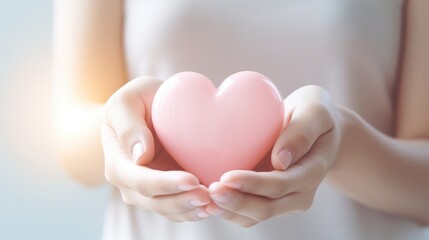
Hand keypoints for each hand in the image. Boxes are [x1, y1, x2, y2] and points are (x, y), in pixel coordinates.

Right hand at [102, 77, 210, 221]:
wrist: (147, 110)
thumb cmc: (136, 102)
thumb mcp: (126, 102)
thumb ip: (128, 126)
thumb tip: (140, 156)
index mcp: (118, 164)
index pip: (141, 181)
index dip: (166, 184)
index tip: (191, 180)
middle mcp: (131, 185)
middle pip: (157, 202)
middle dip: (183, 201)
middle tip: (209, 196)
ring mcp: (151, 193)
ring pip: (171, 210)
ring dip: (193, 210)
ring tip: (217, 204)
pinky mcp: (169, 193)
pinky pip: (182, 209)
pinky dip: (198, 210)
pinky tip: (217, 206)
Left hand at [206, 85, 341, 226]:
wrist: (315, 129)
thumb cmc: (313, 113)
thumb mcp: (315, 111)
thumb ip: (301, 132)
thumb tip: (281, 162)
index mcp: (312, 171)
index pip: (282, 185)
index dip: (254, 184)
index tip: (227, 177)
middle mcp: (300, 193)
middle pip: (267, 208)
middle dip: (237, 202)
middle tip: (209, 190)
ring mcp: (284, 200)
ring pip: (255, 216)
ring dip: (229, 210)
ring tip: (203, 199)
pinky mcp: (269, 199)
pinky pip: (247, 213)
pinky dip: (228, 209)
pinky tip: (207, 199)